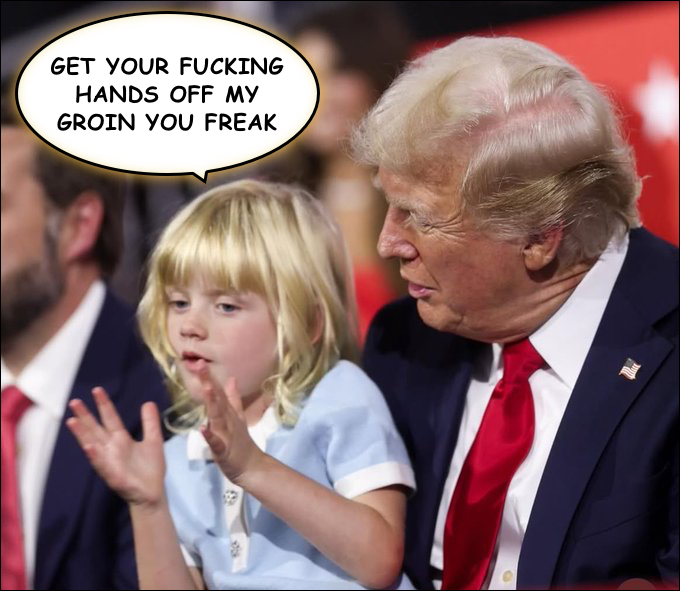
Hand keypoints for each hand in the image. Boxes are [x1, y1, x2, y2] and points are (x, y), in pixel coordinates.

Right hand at [66, 387, 165, 508]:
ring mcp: (109, 461)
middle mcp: (111, 448)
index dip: (104, 404)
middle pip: (96, 428)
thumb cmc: (151, 468)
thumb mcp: (153, 440)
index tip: (96, 390)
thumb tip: (148, 402)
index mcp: (121, 439)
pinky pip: (101, 463)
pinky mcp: (112, 474)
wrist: (152, 493)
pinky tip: (88, 446)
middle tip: (74, 402)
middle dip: (85, 416)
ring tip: (72, 421)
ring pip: (92, 444)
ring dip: (82, 434)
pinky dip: (95, 455)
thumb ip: (150, 422)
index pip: (110, 418)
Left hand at [197, 367, 264, 483]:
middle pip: (217, 398)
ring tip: (206, 388)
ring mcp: (227, 434)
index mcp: (228, 413)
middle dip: (208, 382)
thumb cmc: (240, 442)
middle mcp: (228, 420)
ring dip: (212, 402)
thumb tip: (231, 378)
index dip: (208, 376)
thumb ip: (233, 398)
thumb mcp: (237, 417)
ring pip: (218, 416)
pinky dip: (210, 436)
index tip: (198, 361)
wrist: (252, 466)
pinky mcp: (224, 450)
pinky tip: (202, 428)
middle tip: (200, 364)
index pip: (218, 391)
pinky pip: (216, 443)